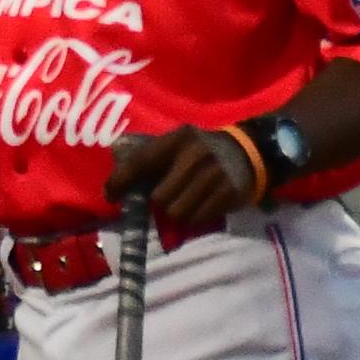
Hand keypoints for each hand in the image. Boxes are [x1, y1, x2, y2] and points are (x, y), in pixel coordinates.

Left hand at [105, 125, 258, 232]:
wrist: (248, 152)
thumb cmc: (201, 151)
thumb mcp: (177, 143)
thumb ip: (149, 157)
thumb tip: (114, 185)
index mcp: (178, 139)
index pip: (140, 162)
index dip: (120, 182)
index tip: (111, 196)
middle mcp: (196, 155)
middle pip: (158, 198)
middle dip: (157, 203)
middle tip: (164, 198)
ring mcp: (214, 176)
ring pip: (176, 213)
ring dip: (175, 213)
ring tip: (184, 202)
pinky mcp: (228, 194)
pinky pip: (196, 220)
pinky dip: (193, 218)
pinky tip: (200, 205)